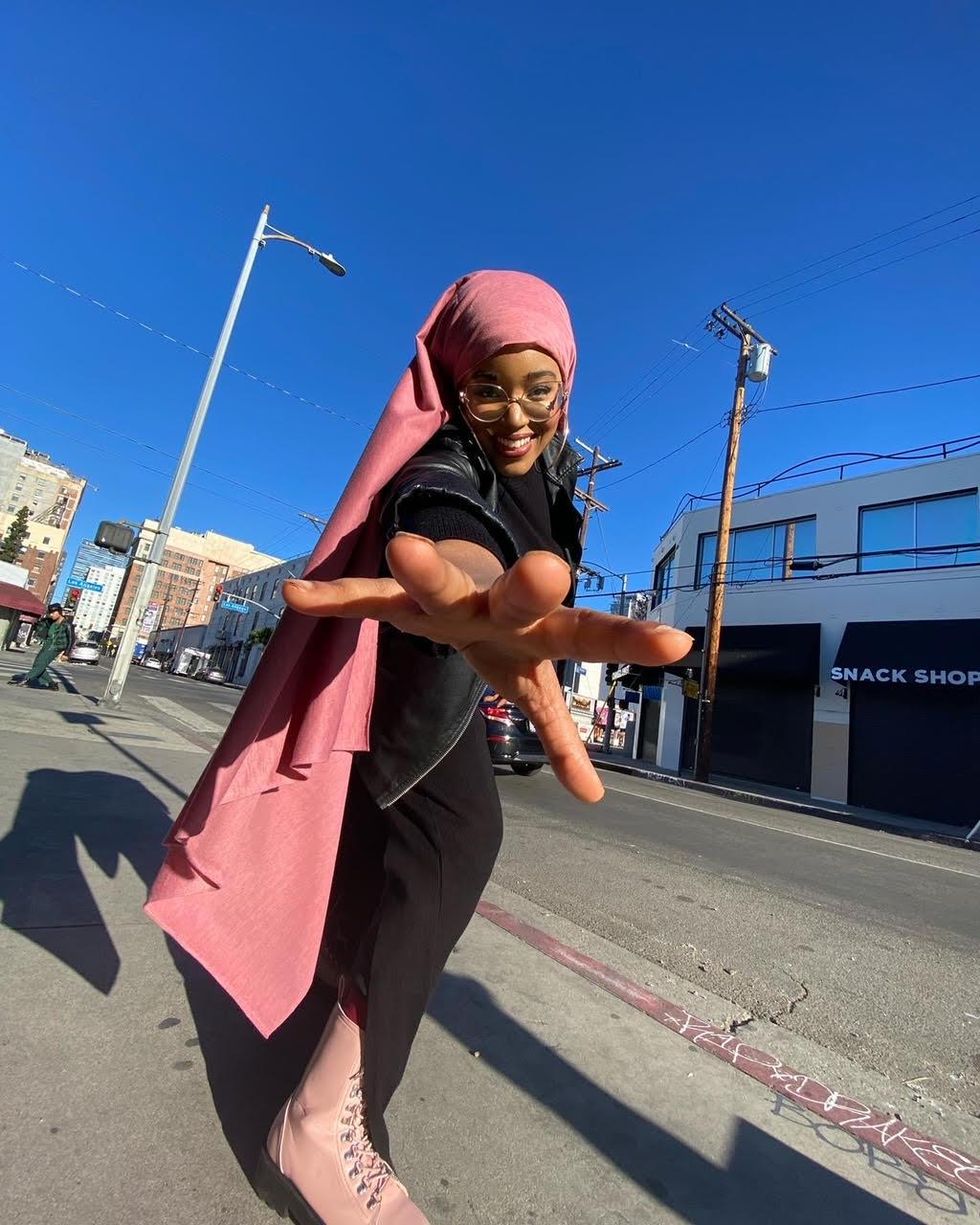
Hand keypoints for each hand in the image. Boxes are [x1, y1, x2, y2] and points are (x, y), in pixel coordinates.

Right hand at [284, 534, 691, 802]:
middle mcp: (497, 606)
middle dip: (533, 587)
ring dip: (423, 570)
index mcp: (536, 634)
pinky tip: (300, 596)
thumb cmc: (502, 639)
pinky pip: (366, 596)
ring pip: (438, 582)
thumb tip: (594, 800)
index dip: (632, 642)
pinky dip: (336, 598)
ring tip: (400, 548)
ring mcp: (448, 595)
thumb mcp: (529, 687)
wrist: (457, 572)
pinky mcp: (398, 591)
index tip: (680, 643)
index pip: (591, 637)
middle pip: (520, 599)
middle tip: (550, 571)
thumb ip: (561, 739)